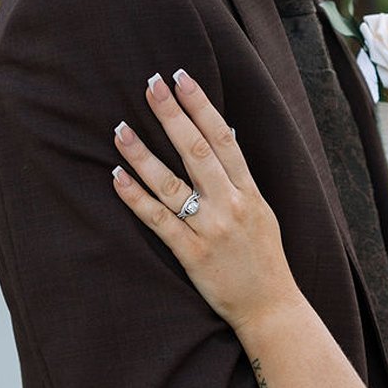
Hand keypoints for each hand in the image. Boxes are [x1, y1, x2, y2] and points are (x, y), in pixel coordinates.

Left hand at [112, 70, 297, 336]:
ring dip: (143, 153)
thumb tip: (226, 137)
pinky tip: (117, 177)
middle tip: (150, 85)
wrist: (271, 308)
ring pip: (172, 183)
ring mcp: (211, 230)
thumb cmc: (264, 260)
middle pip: (198, 151)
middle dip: (172, 115)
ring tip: (119, 128)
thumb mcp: (263, 214)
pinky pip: (159, 221)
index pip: (224, 139)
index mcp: (250, 192)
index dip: (202, 106)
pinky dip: (136, 198)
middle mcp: (232, 205)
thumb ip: (242, 180)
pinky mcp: (193, 255)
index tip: (182, 78)